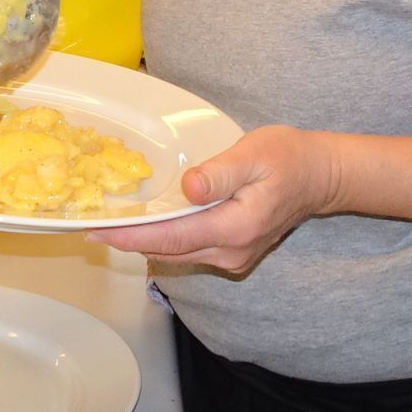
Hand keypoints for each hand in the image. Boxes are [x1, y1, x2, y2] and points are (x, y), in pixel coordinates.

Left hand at [92, 125, 340, 275]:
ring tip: (111, 225)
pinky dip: (165, 240)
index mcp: (235, 227)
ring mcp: (233, 257)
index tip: (97, 231)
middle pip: (168, 251)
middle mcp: (231, 252)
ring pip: (177, 254)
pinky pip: (190, 251)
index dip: (131, 236)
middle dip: (129, 240)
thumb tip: (188, 188)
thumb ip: (221, 174)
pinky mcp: (232, 254)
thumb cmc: (289, 157)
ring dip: (145, 242)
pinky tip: (148, 225)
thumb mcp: (255, 154)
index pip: (172, 237)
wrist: (320, 177)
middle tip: (90, 225)